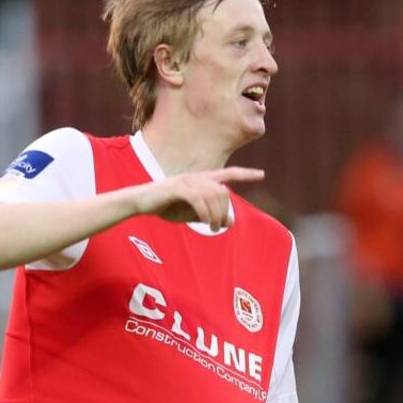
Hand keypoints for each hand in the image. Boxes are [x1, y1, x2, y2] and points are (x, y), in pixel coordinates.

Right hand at [133, 167, 264, 230]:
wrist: (141, 201)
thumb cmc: (166, 206)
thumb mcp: (191, 213)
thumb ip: (210, 215)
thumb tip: (230, 222)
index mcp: (201, 179)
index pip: (228, 174)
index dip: (245, 174)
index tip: (261, 175)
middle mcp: (197, 177)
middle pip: (223, 192)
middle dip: (226, 211)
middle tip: (221, 228)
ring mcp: (187, 181)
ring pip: (213, 196)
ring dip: (216, 215)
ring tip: (212, 228)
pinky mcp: (177, 188)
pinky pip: (198, 199)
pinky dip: (204, 212)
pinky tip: (204, 222)